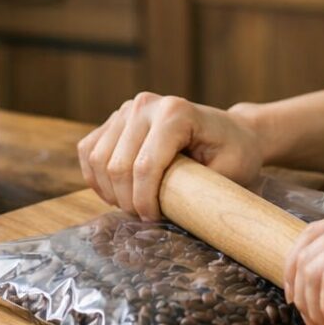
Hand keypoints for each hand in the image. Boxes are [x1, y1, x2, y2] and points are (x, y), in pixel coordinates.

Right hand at [77, 93, 263, 220]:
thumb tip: (170, 211)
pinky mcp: (116, 119)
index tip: (154, 220)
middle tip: (145, 217)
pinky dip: (96, 176)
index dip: (143, 201)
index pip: (145, 165)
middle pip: (117, 165)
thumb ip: (199, 189)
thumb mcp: (229, 172)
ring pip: (98, 158)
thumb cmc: (234, 154)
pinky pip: (89, 150)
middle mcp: (146, 104)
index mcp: (176, 112)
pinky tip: (115, 191)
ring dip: (109, 191)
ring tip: (133, 205)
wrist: (232, 132)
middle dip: (127, 200)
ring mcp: (128, 109)